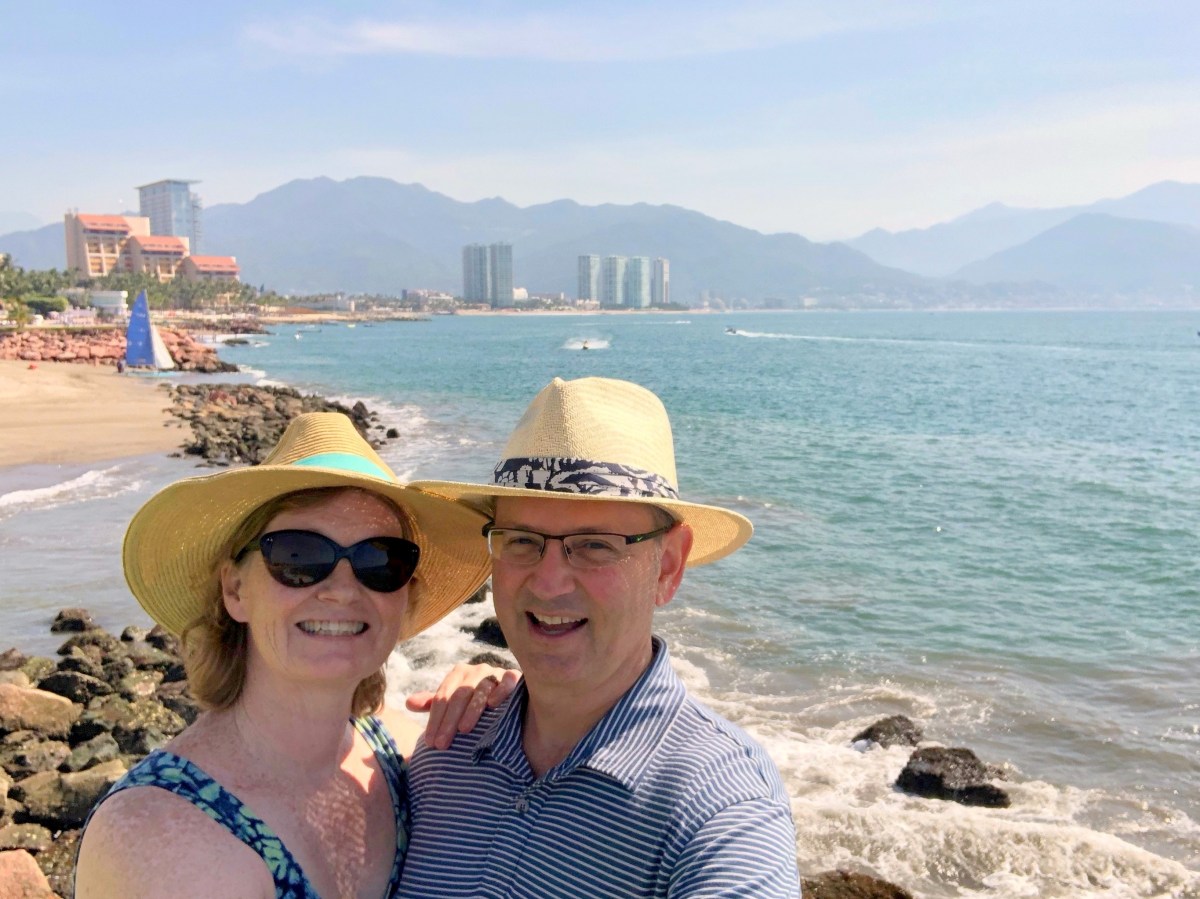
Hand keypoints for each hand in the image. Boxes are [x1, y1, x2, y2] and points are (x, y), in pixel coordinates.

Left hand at [405, 663, 520, 748]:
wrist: (506, 691)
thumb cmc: (474, 701)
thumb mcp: (453, 701)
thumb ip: (433, 703)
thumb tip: (408, 703)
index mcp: (458, 674)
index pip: (442, 697)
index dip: (434, 720)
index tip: (430, 743)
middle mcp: (476, 670)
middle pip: (459, 695)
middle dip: (448, 721)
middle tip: (442, 744)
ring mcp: (495, 672)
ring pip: (481, 689)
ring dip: (472, 710)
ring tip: (464, 731)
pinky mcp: (514, 676)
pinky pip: (508, 680)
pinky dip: (501, 690)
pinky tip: (493, 705)